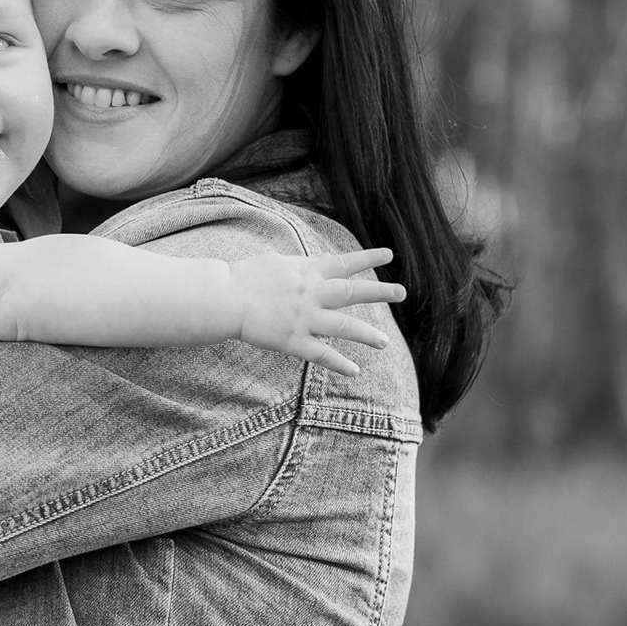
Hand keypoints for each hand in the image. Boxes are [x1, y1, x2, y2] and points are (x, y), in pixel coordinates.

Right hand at [228, 247, 404, 376]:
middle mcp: (311, 294)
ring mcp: (304, 319)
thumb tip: (318, 262)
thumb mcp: (277, 261)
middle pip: (352, 292)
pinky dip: (339, 364)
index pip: (343, 262)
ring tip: (385, 342)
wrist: (224, 298)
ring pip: (344, 327)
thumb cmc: (246, 277)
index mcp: (307, 272)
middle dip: (379, 291)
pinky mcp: (293, 341)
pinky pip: (322, 354)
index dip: (367, 258)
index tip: (389, 254)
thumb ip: (301, 264)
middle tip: (402, 292)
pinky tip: (355, 371)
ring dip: (367, 334)